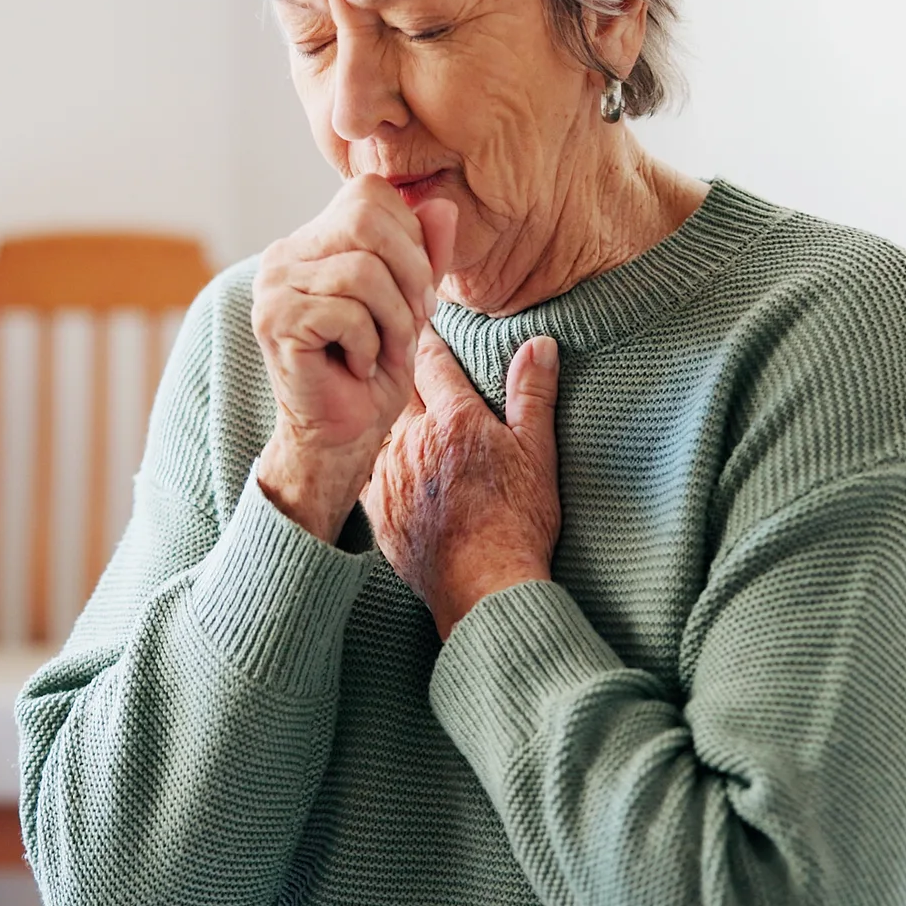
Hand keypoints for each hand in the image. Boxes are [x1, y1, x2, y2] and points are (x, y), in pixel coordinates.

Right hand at [251, 176, 457, 540]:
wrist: (341, 435)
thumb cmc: (374, 370)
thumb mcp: (413, 303)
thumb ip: (426, 254)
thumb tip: (442, 205)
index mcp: (313, 239)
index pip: (370, 193)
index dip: (410, 237)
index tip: (415, 291)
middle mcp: (284, 253)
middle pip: (366, 219)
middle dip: (409, 273)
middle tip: (413, 321)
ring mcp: (273, 285)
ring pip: (363, 269)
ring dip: (393, 319)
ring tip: (383, 350)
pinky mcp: (273, 320)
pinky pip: (346, 312)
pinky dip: (368, 345)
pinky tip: (355, 366)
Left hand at [363, 329, 561, 637]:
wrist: (484, 585)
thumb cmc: (518, 521)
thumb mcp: (537, 452)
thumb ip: (533, 394)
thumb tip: (539, 344)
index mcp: (454, 418)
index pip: (433, 360)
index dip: (429, 339)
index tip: (424, 321)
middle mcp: (412, 438)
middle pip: (399, 389)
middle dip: (402, 370)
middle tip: (400, 351)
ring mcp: (389, 474)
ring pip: (379, 427)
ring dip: (386, 414)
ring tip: (389, 403)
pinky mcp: (376, 509)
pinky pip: (365, 469)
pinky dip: (372, 457)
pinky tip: (378, 457)